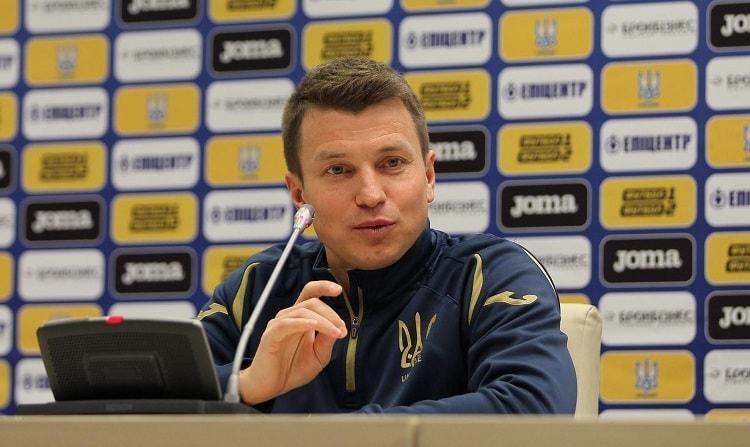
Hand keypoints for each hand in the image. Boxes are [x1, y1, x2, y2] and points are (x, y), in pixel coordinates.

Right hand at [239, 280, 347, 404]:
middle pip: (312, 302)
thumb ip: (327, 340)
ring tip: (335, 333)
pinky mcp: (271, 335)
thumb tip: (340, 327)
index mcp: (301, 318)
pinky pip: (287, 324)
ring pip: (303, 311)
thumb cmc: (292, 369)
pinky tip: (313, 326)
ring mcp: (279, 324)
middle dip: (331, 314)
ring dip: (323, 321)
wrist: (271, 387)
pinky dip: (302, 323)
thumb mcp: (319, 355)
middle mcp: (290, 317)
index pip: (311, 294)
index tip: (339, 290)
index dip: (323, 287)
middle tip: (342, 329)